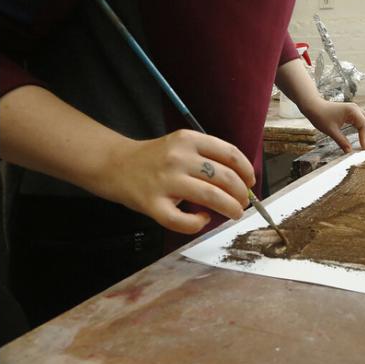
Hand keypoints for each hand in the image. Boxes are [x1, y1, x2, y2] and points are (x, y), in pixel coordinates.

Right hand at [95, 130, 255, 233]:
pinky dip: (198, 223)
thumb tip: (241, 180)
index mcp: (188, 139)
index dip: (247, 171)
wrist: (114, 164)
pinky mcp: (153, 204)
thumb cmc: (154, 158)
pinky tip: (202, 219)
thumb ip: (206, 156)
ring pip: (211, 197)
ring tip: (234, 212)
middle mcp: (178, 158)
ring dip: (230, 208)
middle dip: (242, 194)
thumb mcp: (180, 145)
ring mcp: (165, 181)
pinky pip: (183, 220)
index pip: (230, 154)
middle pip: (225, 177)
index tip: (251, 182)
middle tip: (244, 203)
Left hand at [303, 99, 364, 152]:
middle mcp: (356, 109)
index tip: (364, 148)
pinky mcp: (352, 113)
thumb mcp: (331, 131)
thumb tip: (349, 152)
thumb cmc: (320, 116)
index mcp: (352, 111)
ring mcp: (355, 111)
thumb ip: (341, 141)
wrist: (314, 106)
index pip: (364, 125)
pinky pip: (363, 122)